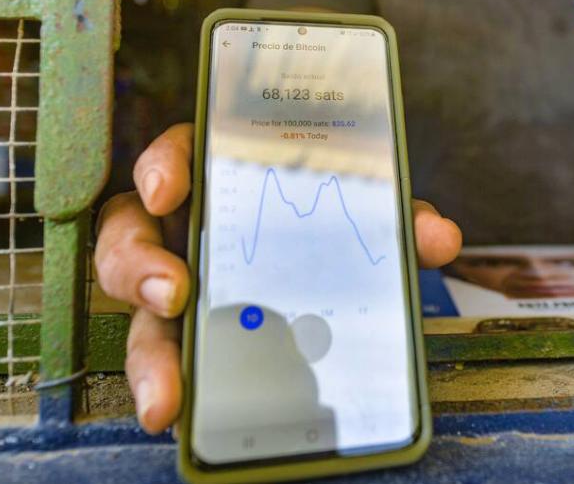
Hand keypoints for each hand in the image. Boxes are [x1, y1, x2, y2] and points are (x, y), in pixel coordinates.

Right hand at [93, 122, 462, 433]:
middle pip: (133, 239)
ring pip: (139, 314)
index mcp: (221, 179)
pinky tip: (182, 416)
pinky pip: (163, 361)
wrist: (331, 268)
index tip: (170, 191)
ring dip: (149, 356)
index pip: (176, 158)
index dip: (163, 169)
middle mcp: (187, 230)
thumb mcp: (365, 213)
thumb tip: (440, 238)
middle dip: (141, 266)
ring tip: (168, 399)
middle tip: (173, 294)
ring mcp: (179, 285)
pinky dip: (170, 388)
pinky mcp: (185, 337)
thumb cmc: (330, 223)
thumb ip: (397, 218)